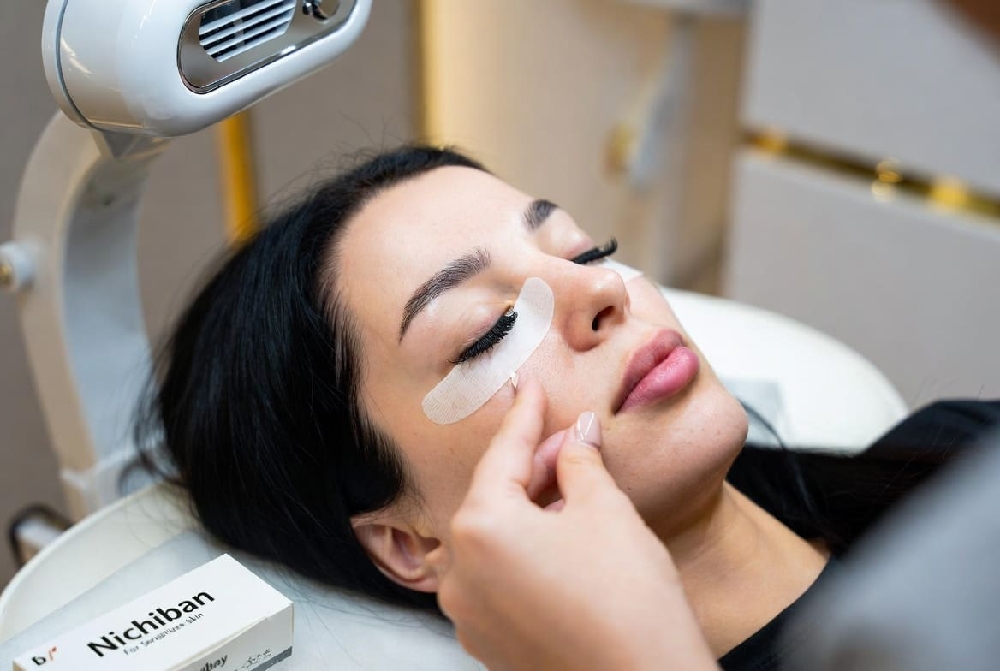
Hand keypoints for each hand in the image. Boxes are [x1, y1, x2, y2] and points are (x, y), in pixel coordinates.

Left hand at [431, 379, 718, 670]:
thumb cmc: (628, 607)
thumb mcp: (606, 511)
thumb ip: (580, 463)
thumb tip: (576, 437)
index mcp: (480, 530)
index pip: (502, 455)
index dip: (525, 417)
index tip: (531, 390)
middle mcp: (460, 574)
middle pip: (495, 498)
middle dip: (534, 466)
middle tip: (571, 441)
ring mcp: (471, 614)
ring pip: (498, 539)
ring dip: (533, 510)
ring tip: (576, 489)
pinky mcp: (490, 642)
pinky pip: (500, 577)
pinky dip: (528, 551)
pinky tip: (565, 539)